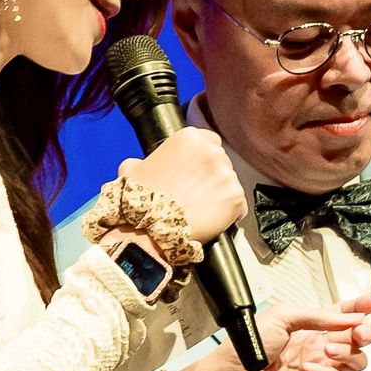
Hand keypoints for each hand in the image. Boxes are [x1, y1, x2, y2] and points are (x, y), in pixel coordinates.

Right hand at [119, 126, 244, 241]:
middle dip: (211, 175)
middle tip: (196, 192)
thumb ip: (144, 160)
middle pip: (221, 160)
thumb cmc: (139, 201)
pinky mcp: (237, 198)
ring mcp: (227, 175)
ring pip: (229, 182)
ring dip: (220, 194)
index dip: (201, 158)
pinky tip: (213, 220)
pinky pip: (238, 204)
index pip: (208, 140)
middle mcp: (212, 152)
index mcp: (189, 139)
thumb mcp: (131, 170)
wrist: (151, 232)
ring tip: (202, 209)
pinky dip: (230, 212)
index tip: (196, 169)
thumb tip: (143, 164)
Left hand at [164, 299, 370, 370]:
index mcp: (310, 327)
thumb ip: (318, 316)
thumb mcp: (283, 317)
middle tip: (359, 332)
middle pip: (356, 339)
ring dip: (348, 353)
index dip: (359, 308)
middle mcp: (318, 348)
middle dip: (363, 332)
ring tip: (328, 350)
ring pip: (355, 362)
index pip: (342, 315)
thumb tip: (348, 316)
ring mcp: (319, 370)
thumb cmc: (248, 345)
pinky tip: (308, 369)